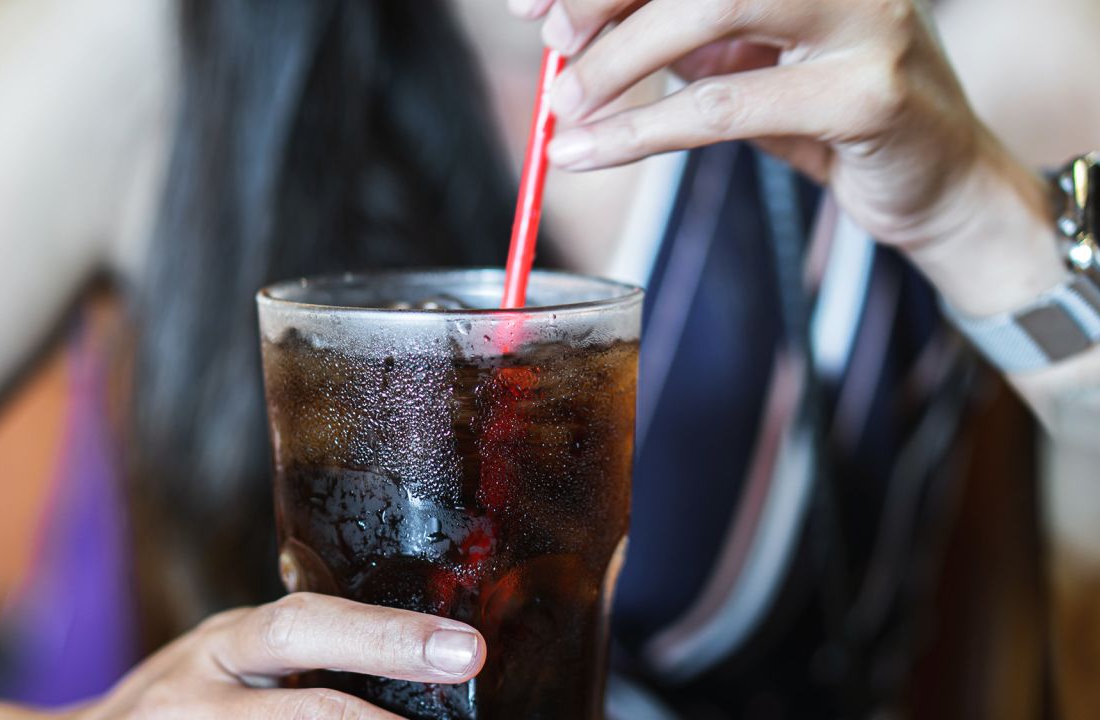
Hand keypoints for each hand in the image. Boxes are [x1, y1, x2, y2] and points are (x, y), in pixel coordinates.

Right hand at [69, 593, 484, 718]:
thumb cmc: (183, 701)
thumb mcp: (232, 658)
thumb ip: (297, 651)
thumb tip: (416, 654)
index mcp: (222, 646)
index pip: (305, 627)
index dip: (387, 636)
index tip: (466, 651)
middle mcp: (197, 696)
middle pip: (305, 703)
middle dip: (386, 691)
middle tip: (463, 687)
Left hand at [509, 0, 1040, 252]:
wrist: (937, 183)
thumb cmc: (827, 111)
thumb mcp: (741, 56)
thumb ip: (670, 32)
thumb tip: (566, 29)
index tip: (529, 5)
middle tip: (551, 48)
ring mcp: (863, 17)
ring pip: (708, 8)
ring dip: (617, 64)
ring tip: (564, 111)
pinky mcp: (867, 92)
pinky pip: (727, 107)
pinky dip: (644, 131)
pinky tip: (590, 151)